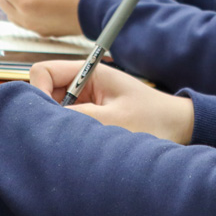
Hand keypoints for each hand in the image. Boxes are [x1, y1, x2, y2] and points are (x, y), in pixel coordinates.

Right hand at [29, 60, 193, 144]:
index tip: (47, 114)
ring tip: (80, 138)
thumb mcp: (112, 119)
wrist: (178, 127)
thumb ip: (76, 117)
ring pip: (54, 109)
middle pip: (45, 91)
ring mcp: (86, 99)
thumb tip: (43, 118)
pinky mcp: (90, 114)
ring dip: (60, 124)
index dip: (37, 91)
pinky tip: (83, 143)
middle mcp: (83, 83)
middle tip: (63, 131)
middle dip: (47, 111)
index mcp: (88, 72)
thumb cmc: (153, 118)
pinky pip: (67, 121)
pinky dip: (69, 132)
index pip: (43, 72)